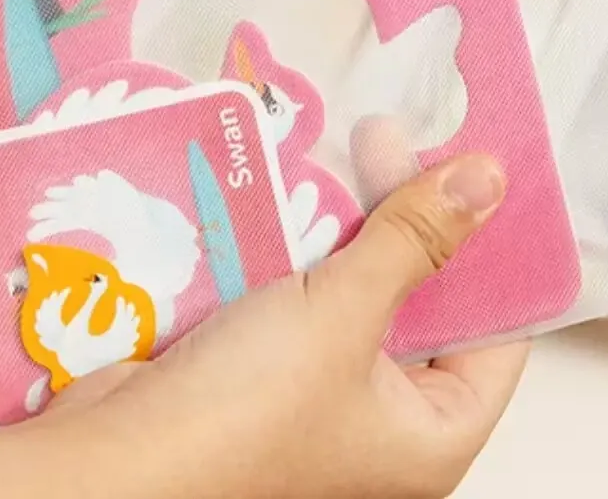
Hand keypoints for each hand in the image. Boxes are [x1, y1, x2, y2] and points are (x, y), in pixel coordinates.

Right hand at [37, 148, 527, 498]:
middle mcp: (382, 425)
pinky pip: (301, 300)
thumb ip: (415, 239)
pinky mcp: (263, 374)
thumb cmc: (241, 413)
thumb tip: (487, 182)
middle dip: (410, 223)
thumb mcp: (344, 312)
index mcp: (431, 435)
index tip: (482, 175)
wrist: (110, 462)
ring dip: (351, 227)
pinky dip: (300, 248)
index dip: (494, 255)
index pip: (497, 337)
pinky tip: (295, 187)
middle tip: (395, 144)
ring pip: (358, 294)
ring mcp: (319, 399)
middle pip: (424, 305)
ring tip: (348, 150)